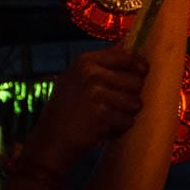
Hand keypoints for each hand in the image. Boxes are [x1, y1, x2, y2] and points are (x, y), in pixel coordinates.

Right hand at [22, 47, 148, 171]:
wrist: (48, 143)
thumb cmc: (64, 111)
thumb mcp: (76, 79)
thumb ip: (102, 64)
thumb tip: (129, 46)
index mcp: (85, 62)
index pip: (126, 57)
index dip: (138, 67)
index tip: (141, 74)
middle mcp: (91, 74)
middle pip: (137, 81)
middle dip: (129, 97)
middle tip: (111, 107)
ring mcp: (97, 94)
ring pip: (136, 103)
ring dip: (124, 115)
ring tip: (105, 119)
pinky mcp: (102, 115)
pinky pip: (129, 121)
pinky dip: (119, 129)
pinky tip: (102, 130)